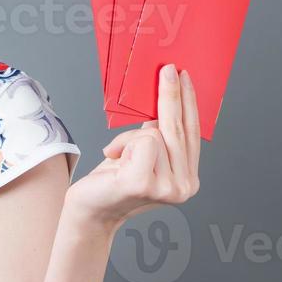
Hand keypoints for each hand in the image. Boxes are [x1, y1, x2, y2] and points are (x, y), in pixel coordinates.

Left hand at [65, 63, 201, 231]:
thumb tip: (161, 106)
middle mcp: (184, 186)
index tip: (184, 77)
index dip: (189, 104)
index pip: (192, 135)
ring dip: (130, 138)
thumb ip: (158, 138)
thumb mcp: (140, 156)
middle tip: (168, 70)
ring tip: (118, 155)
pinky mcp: (144, 184)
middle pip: (179, 130)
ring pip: (155, 135)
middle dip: (172, 96)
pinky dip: (123, 143)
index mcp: (187, 178)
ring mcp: (167, 188)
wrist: (89, 211)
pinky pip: (141, 142)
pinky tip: (114, 158)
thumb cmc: (113, 181)